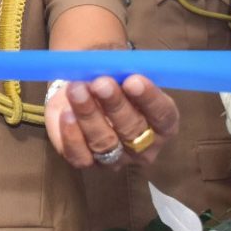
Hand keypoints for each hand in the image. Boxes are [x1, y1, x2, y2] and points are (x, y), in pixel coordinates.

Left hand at [47, 75, 178, 169]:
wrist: (83, 87)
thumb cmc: (111, 78)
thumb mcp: (121, 69)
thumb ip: (122, 71)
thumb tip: (113, 69)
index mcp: (163, 123)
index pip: (163, 115)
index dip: (149, 99)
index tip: (133, 80)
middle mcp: (143, 146)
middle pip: (133, 130)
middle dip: (115, 105)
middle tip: (101, 83)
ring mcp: (116, 158)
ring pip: (105, 142)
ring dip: (89, 114)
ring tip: (77, 89)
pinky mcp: (87, 161)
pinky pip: (80, 156)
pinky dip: (72, 135)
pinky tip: (67, 114)